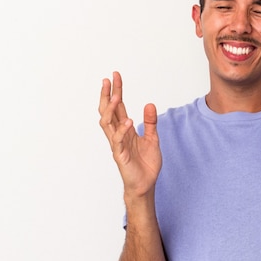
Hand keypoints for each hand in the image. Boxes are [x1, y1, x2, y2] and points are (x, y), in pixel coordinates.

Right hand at [99, 71, 161, 200]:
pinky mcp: (120, 155)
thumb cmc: (146, 164)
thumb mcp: (153, 139)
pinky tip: (128, 121)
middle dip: (107, 95)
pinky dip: (122, 130)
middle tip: (108, 79)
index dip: (117, 91)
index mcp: (125, 129)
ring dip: (110, 110)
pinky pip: (118, 141)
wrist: (146, 184)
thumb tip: (150, 104)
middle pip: (108, 111)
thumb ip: (151, 122)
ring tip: (115, 97)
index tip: (115, 76)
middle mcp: (118, 134)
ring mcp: (117, 144)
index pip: (118, 106)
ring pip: (107, 123)